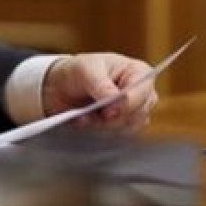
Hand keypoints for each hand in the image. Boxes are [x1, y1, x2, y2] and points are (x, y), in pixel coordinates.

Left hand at [42, 53, 157, 132]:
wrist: (62, 86)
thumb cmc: (78, 71)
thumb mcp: (86, 70)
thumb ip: (102, 85)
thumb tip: (117, 100)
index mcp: (138, 72)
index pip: (143, 93)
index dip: (127, 104)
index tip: (108, 110)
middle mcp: (141, 93)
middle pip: (138, 114)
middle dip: (111, 116)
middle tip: (91, 112)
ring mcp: (134, 111)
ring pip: (126, 127)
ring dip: (101, 123)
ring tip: (83, 113)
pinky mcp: (123, 125)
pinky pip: (115, 135)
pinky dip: (97, 129)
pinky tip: (83, 119)